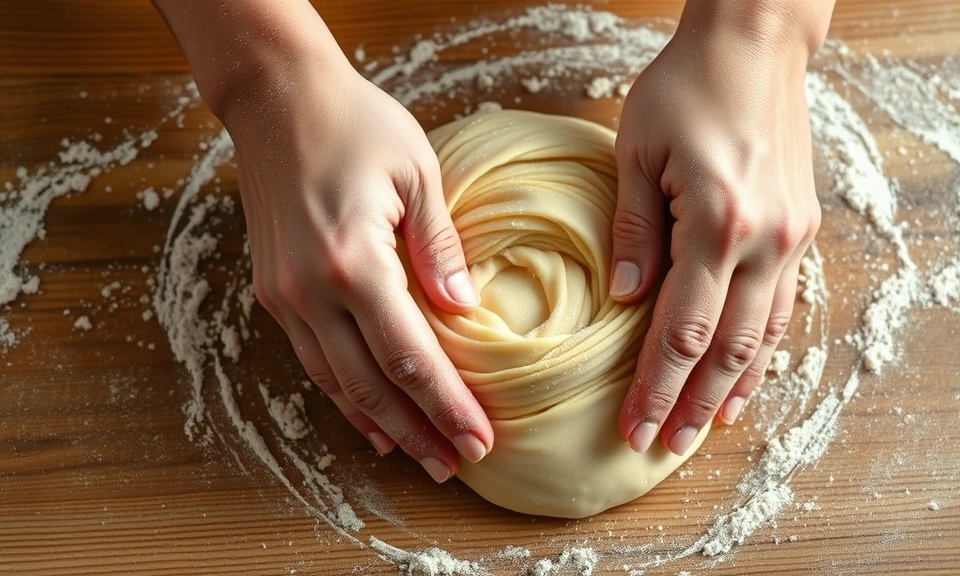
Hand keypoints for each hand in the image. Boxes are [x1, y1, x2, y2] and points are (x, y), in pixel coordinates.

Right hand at [223, 46, 492, 482]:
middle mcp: (311, 291)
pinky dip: (343, 395)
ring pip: (336, 382)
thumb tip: (466, 309)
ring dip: (380, 424)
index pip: (410, 356)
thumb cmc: (355, 123)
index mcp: (354, 262)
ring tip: (418, 456)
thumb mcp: (417, 171)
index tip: (479, 440)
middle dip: (418, 431)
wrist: (276, 97)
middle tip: (455, 465)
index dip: (446, 405)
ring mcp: (284, 295)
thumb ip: (440, 246)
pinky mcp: (272, 290)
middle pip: (372, 385)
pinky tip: (369, 417)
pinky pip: (311, 359)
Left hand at [612, 2, 830, 454]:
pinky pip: (783, 305)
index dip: (655, 385)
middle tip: (660, 444)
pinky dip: (762, 349)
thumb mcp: (637, 152)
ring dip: (731, 388)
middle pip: (725, 347)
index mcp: (717, 222)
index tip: (633, 426)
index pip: (681, 329)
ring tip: (701, 428)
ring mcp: (791, 236)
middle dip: (689, 402)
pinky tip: (744, 377)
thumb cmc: (686, 87)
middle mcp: (765, 239)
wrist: (754, 46)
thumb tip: (623, 298)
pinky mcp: (801, 228)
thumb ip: (633, 232)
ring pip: (762, 335)